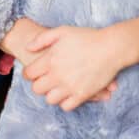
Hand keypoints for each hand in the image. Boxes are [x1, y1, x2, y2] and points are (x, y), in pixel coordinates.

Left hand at [0, 19, 114, 103]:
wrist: (111, 48)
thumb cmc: (87, 37)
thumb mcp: (62, 31)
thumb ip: (42, 39)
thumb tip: (27, 48)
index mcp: (50, 59)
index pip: (29, 74)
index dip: (30, 73)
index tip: (35, 71)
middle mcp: (57, 75)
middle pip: (37, 89)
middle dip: (39, 84)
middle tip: (47, 79)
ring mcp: (69, 87)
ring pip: (50, 100)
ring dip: (52, 93)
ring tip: (58, 86)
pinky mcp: (82, 95)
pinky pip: (66, 106)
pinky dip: (65, 101)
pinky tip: (69, 92)